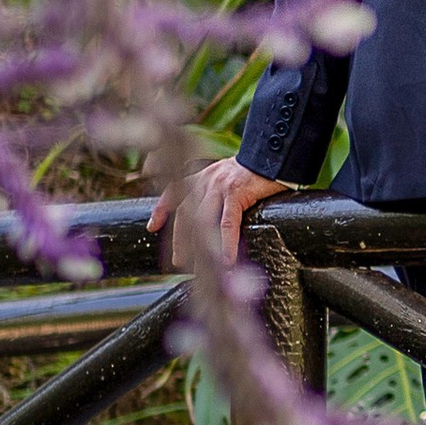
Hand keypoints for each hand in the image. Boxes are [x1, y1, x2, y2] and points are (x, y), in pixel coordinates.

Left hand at [150, 157, 293, 266]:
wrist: (273, 155)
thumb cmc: (257, 170)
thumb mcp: (231, 177)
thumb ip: (220, 192)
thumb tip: (219, 218)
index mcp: (204, 176)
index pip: (174, 191)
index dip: (162, 209)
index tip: (152, 226)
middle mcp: (207, 180)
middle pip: (186, 213)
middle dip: (180, 240)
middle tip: (179, 261)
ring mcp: (219, 186)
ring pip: (202, 221)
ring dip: (200, 248)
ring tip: (202, 269)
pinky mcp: (236, 193)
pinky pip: (227, 223)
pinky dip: (226, 244)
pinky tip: (226, 260)